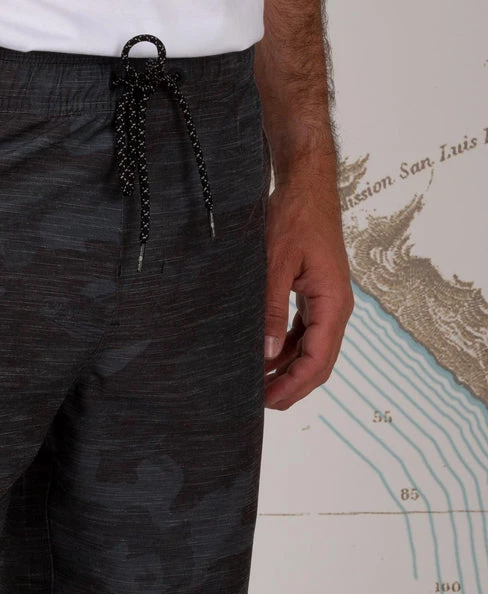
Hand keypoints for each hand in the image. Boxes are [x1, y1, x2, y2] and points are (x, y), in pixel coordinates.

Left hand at [262, 173, 353, 409]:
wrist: (305, 188)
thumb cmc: (295, 218)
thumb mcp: (276, 265)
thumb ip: (271, 311)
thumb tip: (267, 354)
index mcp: (333, 303)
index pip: (318, 360)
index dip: (294, 387)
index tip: (268, 402)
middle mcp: (335, 308)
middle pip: (318, 364)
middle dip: (291, 388)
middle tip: (258, 404)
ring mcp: (325, 304)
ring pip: (310, 352)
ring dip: (286, 372)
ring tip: (257, 386)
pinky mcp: (313, 298)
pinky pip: (302, 335)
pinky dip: (284, 351)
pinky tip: (262, 360)